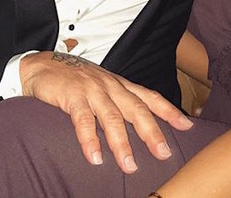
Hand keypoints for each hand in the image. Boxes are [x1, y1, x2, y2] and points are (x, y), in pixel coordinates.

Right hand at [20, 51, 192, 172]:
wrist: (43, 65)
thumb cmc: (74, 80)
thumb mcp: (101, 87)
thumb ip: (118, 102)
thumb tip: (139, 124)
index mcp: (119, 84)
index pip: (148, 96)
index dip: (168, 111)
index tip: (187, 126)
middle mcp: (110, 86)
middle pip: (135, 109)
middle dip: (151, 131)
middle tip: (163, 153)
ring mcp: (91, 90)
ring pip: (112, 117)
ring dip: (122, 143)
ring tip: (130, 166)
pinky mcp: (72, 95)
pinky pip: (82, 120)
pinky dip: (89, 140)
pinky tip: (95, 157)